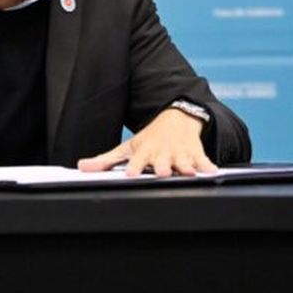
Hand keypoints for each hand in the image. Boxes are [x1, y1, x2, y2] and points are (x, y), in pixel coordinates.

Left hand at [77, 108, 216, 176]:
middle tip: (162, 172)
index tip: (131, 174)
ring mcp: (180, 152)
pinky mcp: (195, 152)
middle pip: (162, 160)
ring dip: (185, 166)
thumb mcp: (127, 147)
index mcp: (145, 151)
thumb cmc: (149, 139)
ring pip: (183, 160)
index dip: (134, 167)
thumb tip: (81, 167)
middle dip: (163, 166)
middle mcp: (162, 152)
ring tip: (188, 173)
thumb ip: (106, 161)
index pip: (138, 160)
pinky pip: (202, 160)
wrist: (177, 118)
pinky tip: (211, 171)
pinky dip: (207, 165)